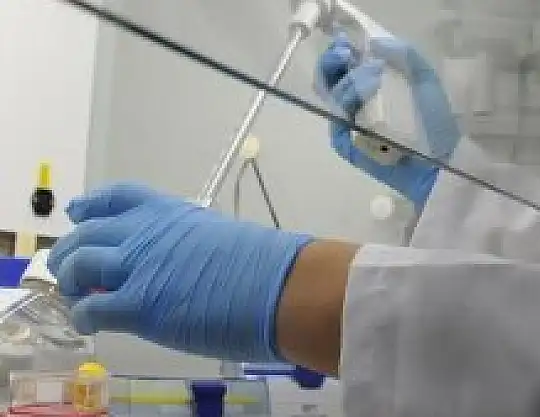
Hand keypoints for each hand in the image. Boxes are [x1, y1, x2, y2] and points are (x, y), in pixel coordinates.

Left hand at [47, 183, 312, 361]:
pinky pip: (91, 309)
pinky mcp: (136, 306)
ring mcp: (137, 268)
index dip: (92, 205)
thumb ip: (186, 243)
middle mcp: (144, 233)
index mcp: (169, 212)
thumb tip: (176, 263)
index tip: (79, 212)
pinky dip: (82, 316)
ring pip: (78, 265)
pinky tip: (88, 323)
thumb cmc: (262, 264)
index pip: (118, 198)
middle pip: (87, 233)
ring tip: (74, 295)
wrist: (275, 286)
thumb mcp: (219, 235)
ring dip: (69, 281)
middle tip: (68, 268)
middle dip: (69, 251)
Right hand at [315, 33, 459, 208]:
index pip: (344, 65)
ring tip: (369, 82)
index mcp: (373, 86)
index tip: (345, 45)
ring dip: (346, 84)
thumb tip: (373, 43)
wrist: (439, 159)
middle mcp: (357, 103)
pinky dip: (344, 107)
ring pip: (332, 97)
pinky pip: (336, 121)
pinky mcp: (346, 143)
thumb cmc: (435, 122)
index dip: (339, 53)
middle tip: (346, 56)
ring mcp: (350, 124)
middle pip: (330, 79)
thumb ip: (405, 55)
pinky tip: (359, 101)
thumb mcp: (425, 80)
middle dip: (333, 63)